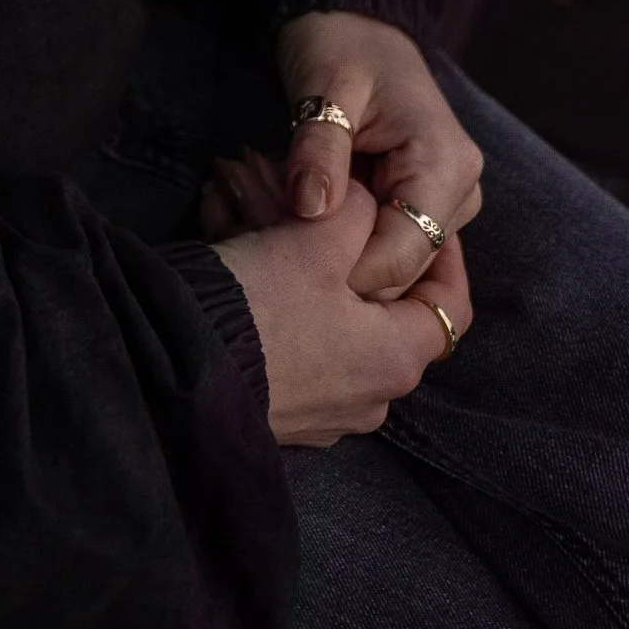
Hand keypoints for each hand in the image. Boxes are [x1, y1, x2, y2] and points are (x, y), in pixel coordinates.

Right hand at [210, 174, 471, 445]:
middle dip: (366, 268)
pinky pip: (303, 362)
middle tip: (339, 226)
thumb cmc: (262, 303)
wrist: (177, 372)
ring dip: (322, 294)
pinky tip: (255, 289)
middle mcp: (374, 400)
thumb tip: (368, 206)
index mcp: (398, 358)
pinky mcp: (284, 422)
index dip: (445, 257)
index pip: (450, 306)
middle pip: (388, 321)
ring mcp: (328, 419)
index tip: (418, 219)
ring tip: (283, 247)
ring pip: (340, 340)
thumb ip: (357, 212)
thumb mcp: (314, 239)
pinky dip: (292, 323)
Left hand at [272, 13, 484, 298]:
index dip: (349, 269)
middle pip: (404, 267)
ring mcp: (446, 202)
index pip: (404, 252)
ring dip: (342, 256)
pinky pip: (387, 245)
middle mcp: (460, 192)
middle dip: (341, 263)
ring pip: (395, 264)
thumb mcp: (323, 86)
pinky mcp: (423, 205)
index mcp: (447, 164)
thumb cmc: (340, 44)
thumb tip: (310, 209)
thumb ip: (319, 149)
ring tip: (283, 224)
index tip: (287, 260)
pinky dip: (347, 242)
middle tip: (273, 235)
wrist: (354, 23)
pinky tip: (305, 222)